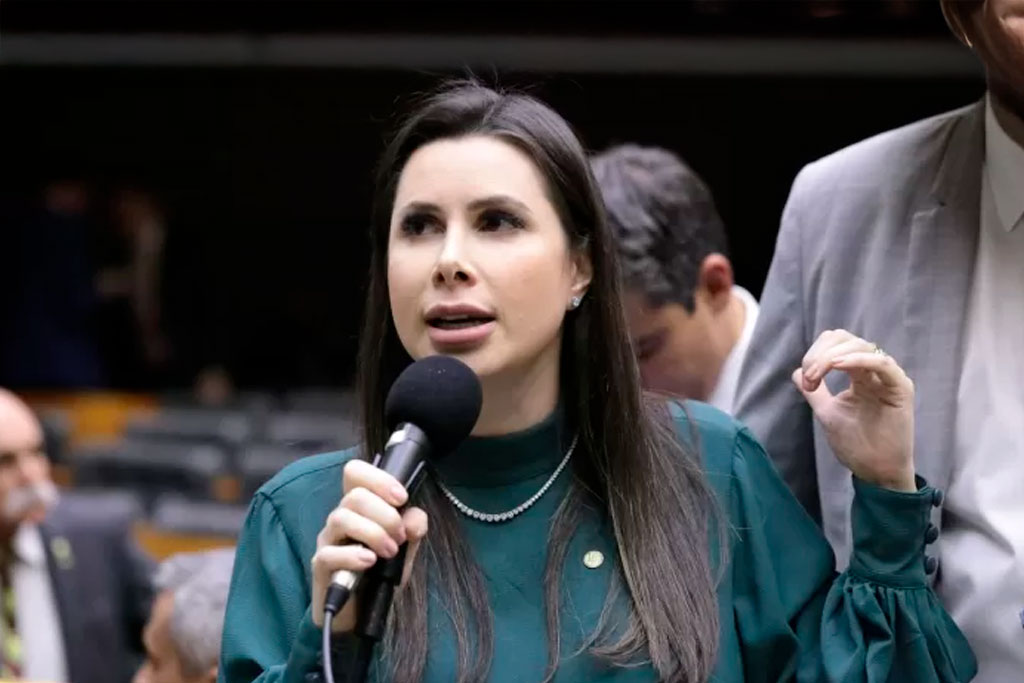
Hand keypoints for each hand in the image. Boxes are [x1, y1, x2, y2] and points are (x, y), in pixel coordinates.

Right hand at [310, 459, 428, 631]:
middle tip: (400, 537)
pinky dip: (352, 555)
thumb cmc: (378, 577)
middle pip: (354, 496)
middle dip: (385, 514)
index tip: (402, 498)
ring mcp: (327, 542)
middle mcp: (340, 519)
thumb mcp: (405, 553)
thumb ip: (413, 532)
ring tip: (389, 552)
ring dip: (373, 532)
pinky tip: (370, 562)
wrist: (361, 617)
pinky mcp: (321, 567)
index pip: (355, 473)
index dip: (378, 478)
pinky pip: (329, 553)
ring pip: (341, 518)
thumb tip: (416, 517)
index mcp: (359, 508)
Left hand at [792, 330, 915, 491]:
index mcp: (859, 375)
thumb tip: (798, 372)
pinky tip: (839, 365)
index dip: (816, 353)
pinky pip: (883, 364)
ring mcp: (888, 379)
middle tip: (811, 377)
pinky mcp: (901, 389)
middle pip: (846, 339)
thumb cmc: (856, 444)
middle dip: (821, 353)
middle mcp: (874, 372)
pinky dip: (859, 359)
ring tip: (818, 376)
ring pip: (863, 346)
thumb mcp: (827, 412)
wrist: (875, 471)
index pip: (836, 344)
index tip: (806, 379)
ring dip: (833, 357)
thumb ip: (815, 391)